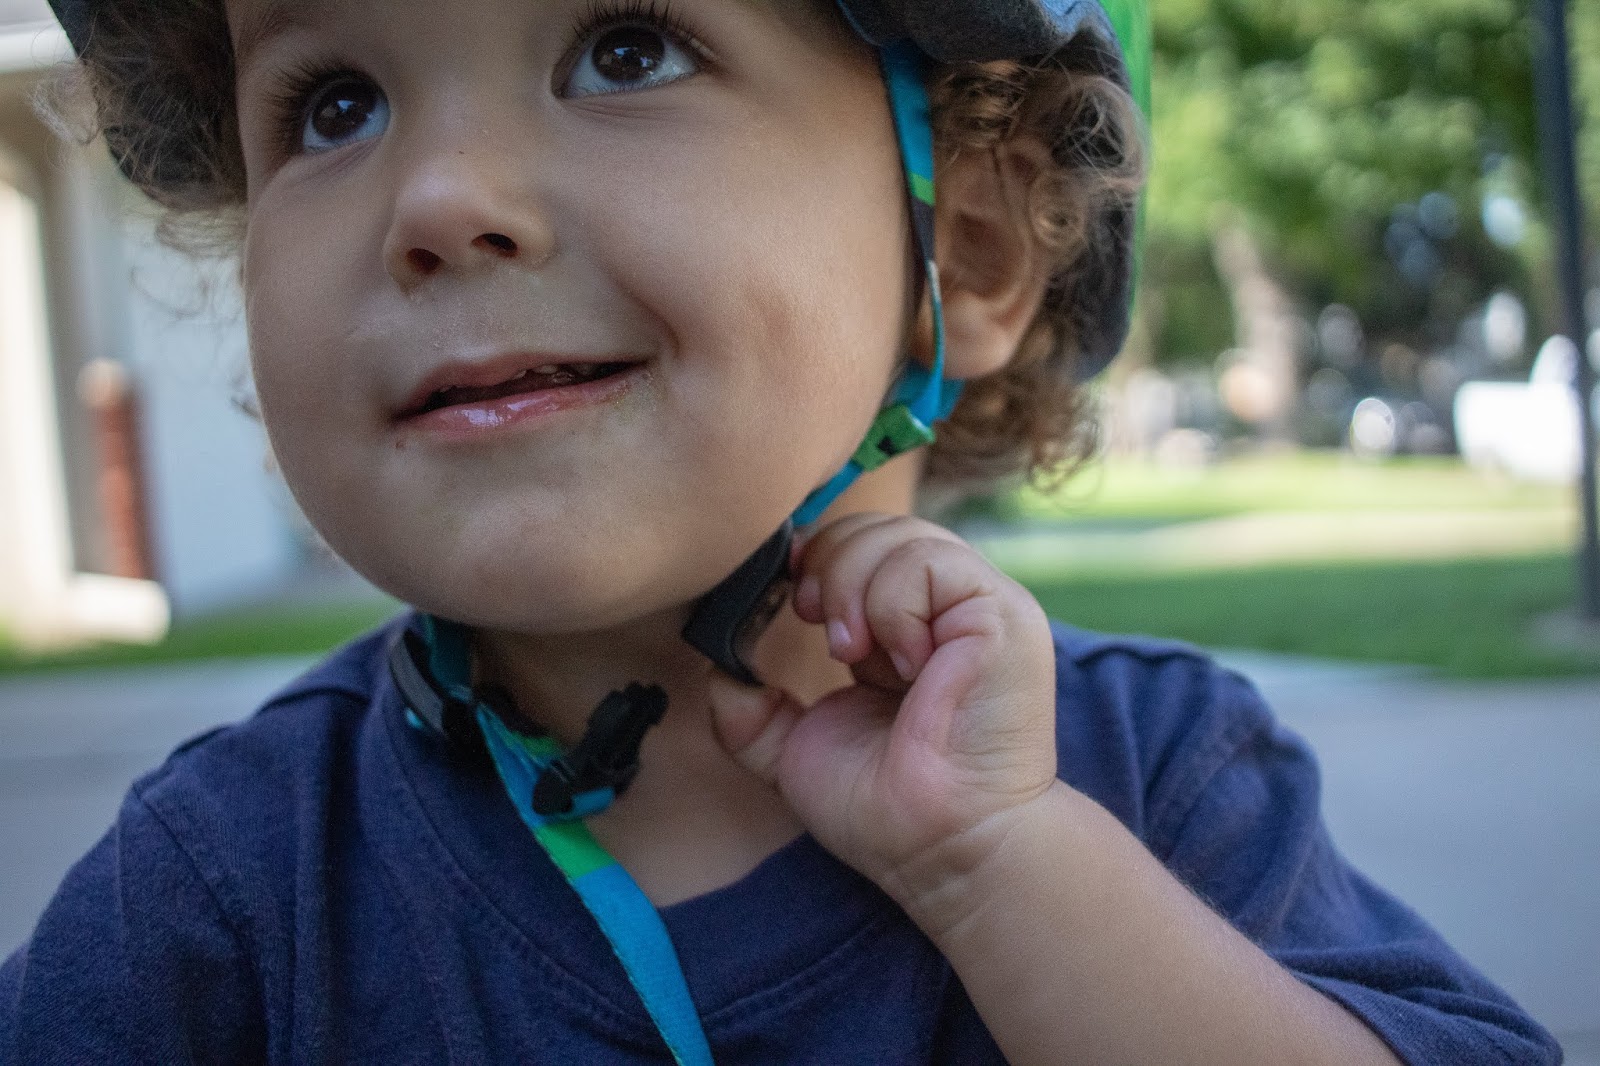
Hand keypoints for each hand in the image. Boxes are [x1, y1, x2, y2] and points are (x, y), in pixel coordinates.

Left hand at [707, 513, 1058, 912]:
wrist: (939, 848)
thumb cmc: (884, 811)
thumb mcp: (796, 750)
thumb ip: (751, 710)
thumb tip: (718, 668)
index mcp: (905, 629)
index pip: (857, 544)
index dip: (814, 558)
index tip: (789, 601)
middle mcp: (946, 609)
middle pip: (875, 525)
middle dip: (826, 564)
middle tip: (816, 624)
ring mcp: (979, 606)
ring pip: (901, 534)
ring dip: (854, 587)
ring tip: (854, 654)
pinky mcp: (1002, 613)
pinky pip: (932, 563)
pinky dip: (894, 605)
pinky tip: (901, 663)